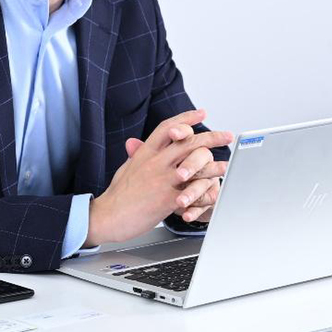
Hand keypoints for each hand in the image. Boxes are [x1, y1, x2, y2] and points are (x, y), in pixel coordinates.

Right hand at [85, 110, 231, 244]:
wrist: (106, 217)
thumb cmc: (116, 195)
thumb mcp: (127, 167)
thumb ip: (136, 155)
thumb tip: (137, 144)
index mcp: (145, 153)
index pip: (168, 128)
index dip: (186, 119)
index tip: (201, 114)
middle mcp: (155, 162)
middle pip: (187, 142)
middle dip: (210, 137)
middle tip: (226, 135)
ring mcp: (161, 180)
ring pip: (193, 166)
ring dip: (212, 165)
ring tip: (225, 165)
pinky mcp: (165, 200)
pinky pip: (191, 193)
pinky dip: (204, 193)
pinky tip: (214, 192)